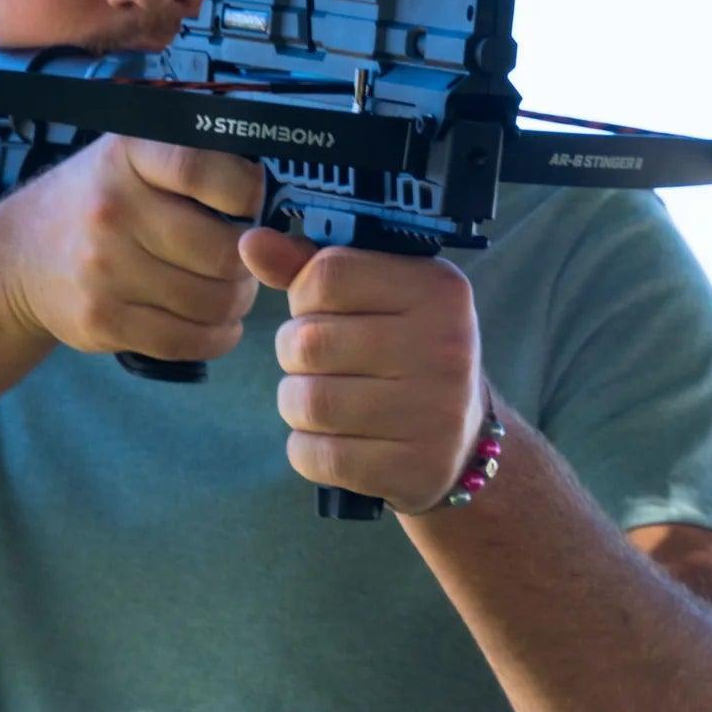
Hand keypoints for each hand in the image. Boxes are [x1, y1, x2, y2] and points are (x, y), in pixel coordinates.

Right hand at [0, 135, 264, 362]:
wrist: (17, 258)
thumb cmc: (92, 203)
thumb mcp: (129, 157)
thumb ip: (192, 163)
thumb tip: (270, 199)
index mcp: (127, 155)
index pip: (206, 171)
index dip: (247, 194)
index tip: (250, 206)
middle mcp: (113, 209)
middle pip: (224, 252)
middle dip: (249, 265)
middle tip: (244, 265)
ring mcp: (104, 270)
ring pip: (212, 301)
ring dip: (235, 303)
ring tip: (227, 293)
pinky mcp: (103, 320)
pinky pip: (186, 340)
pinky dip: (216, 337)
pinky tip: (214, 325)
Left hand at [237, 230, 483, 515]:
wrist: (461, 443)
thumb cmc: (403, 355)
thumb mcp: (374, 299)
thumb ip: (311, 268)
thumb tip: (251, 243)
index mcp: (436, 289)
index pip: (327, 276)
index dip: (304, 298)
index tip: (324, 313)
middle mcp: (444, 346)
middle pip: (308, 342)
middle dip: (294, 356)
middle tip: (321, 364)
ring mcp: (434, 412)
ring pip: (307, 402)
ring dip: (296, 404)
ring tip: (324, 400)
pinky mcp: (414, 468)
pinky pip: (318, 456)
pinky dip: (308, 449)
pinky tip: (336, 440)